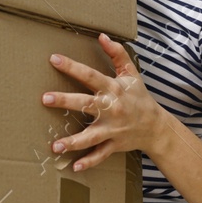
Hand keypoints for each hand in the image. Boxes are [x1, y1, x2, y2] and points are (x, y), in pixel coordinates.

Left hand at [42, 33, 166, 170]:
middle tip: (45, 98)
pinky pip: (100, 155)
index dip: (72, 67)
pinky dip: (89, 162)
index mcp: (113, 89)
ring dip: (73, 142)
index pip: (90, 75)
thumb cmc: (139, 97)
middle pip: (86, 104)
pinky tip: (74, 166)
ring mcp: (112, 129)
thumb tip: (102, 35)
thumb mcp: (131, 73)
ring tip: (55, 146)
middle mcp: (111, 109)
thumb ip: (117, 53)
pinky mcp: (113, 145)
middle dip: (66, 101)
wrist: (156, 126)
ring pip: (91, 136)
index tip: (54, 59)